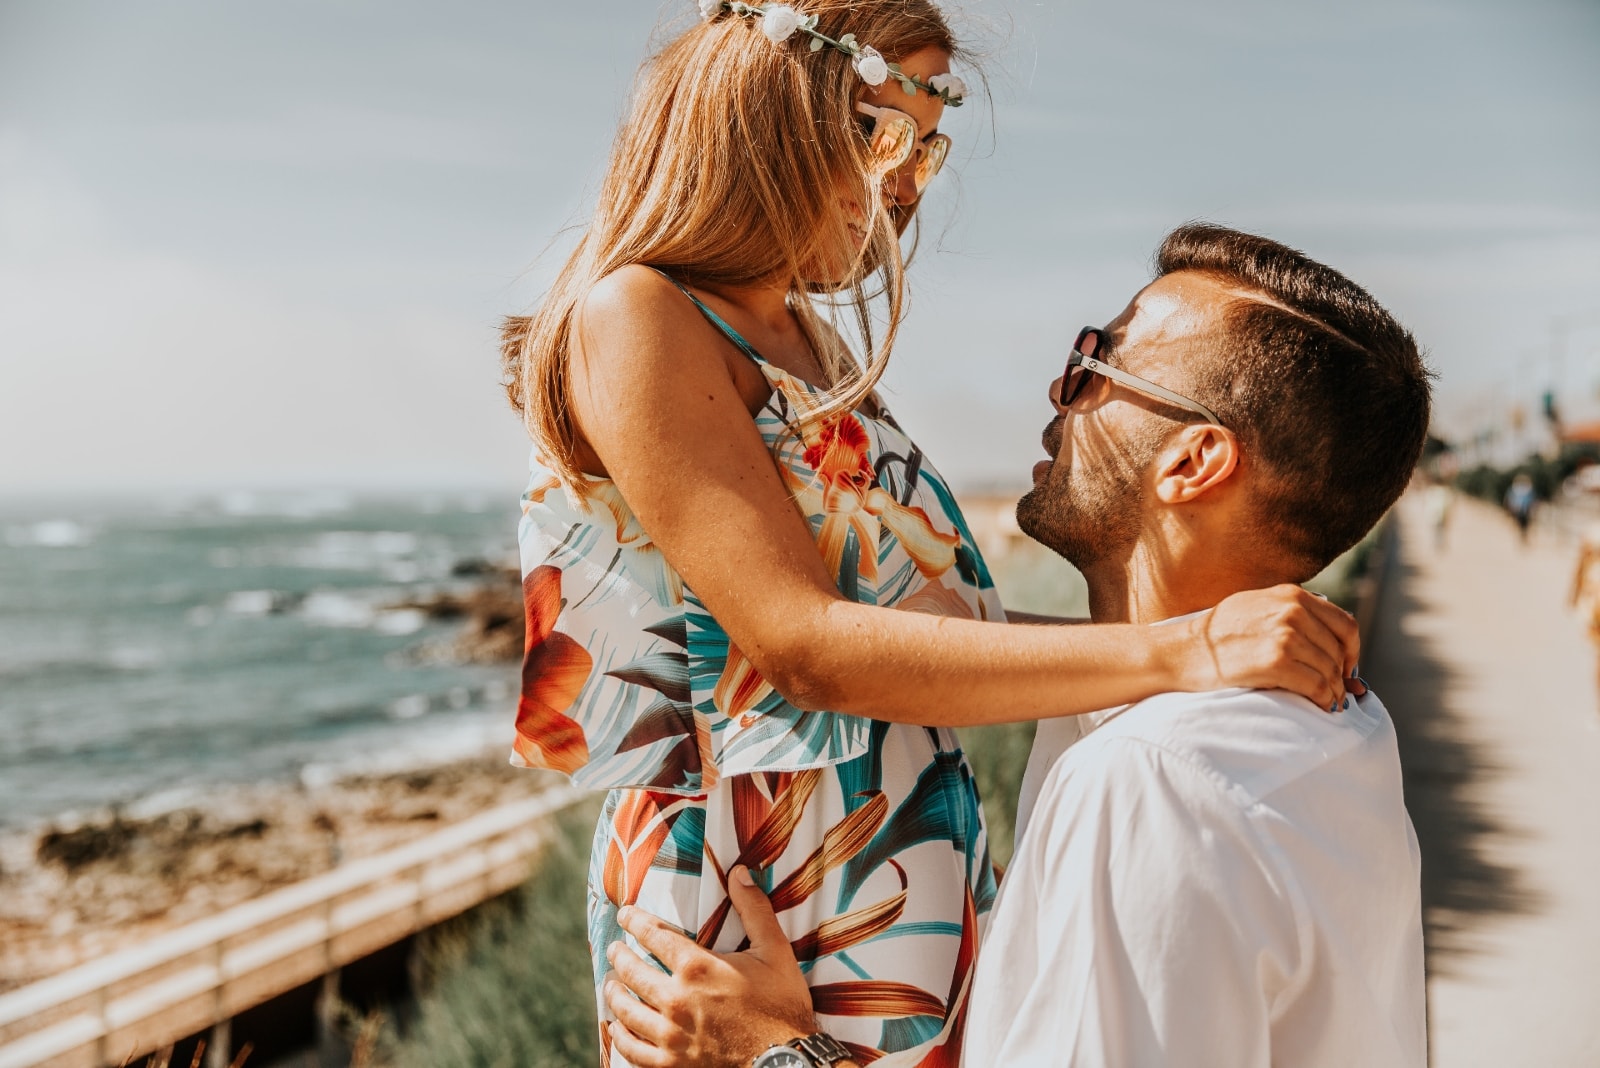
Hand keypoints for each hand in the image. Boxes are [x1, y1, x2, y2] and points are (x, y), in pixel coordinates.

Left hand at [605, 866, 818, 1066]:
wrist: (786, 1062)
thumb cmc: (781, 1006)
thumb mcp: (774, 951)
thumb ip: (754, 909)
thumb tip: (739, 872)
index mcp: (697, 967)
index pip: (653, 935)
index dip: (634, 921)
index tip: (624, 914)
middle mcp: (676, 999)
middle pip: (632, 971)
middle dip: (619, 956)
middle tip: (614, 949)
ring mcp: (669, 1035)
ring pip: (626, 1010)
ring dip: (615, 994)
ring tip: (611, 985)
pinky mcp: (669, 1065)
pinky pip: (632, 1049)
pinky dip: (620, 1036)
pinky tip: (617, 1028)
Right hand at [1178, 584, 1363, 711]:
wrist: (1187, 649)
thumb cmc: (1219, 634)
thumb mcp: (1258, 606)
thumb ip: (1293, 614)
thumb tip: (1332, 644)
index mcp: (1292, 595)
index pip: (1344, 624)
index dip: (1352, 650)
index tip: (1345, 667)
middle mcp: (1293, 611)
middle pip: (1338, 650)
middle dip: (1341, 675)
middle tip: (1337, 691)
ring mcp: (1286, 635)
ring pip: (1330, 670)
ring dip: (1334, 691)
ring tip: (1330, 702)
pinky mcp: (1276, 661)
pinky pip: (1317, 685)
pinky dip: (1324, 699)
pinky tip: (1321, 705)